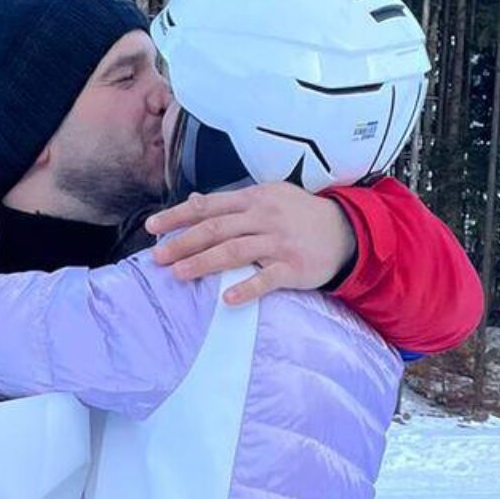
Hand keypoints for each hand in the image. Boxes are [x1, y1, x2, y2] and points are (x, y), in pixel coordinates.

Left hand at [146, 182, 356, 303]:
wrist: (347, 231)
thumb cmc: (300, 216)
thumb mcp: (268, 199)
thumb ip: (232, 203)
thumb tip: (196, 200)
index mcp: (254, 199)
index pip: (209, 206)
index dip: (178, 216)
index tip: (152, 228)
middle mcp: (264, 217)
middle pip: (216, 228)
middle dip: (183, 242)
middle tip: (158, 258)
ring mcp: (279, 241)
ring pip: (235, 250)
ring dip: (205, 262)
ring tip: (179, 274)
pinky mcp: (293, 266)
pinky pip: (267, 278)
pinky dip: (247, 288)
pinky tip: (228, 299)